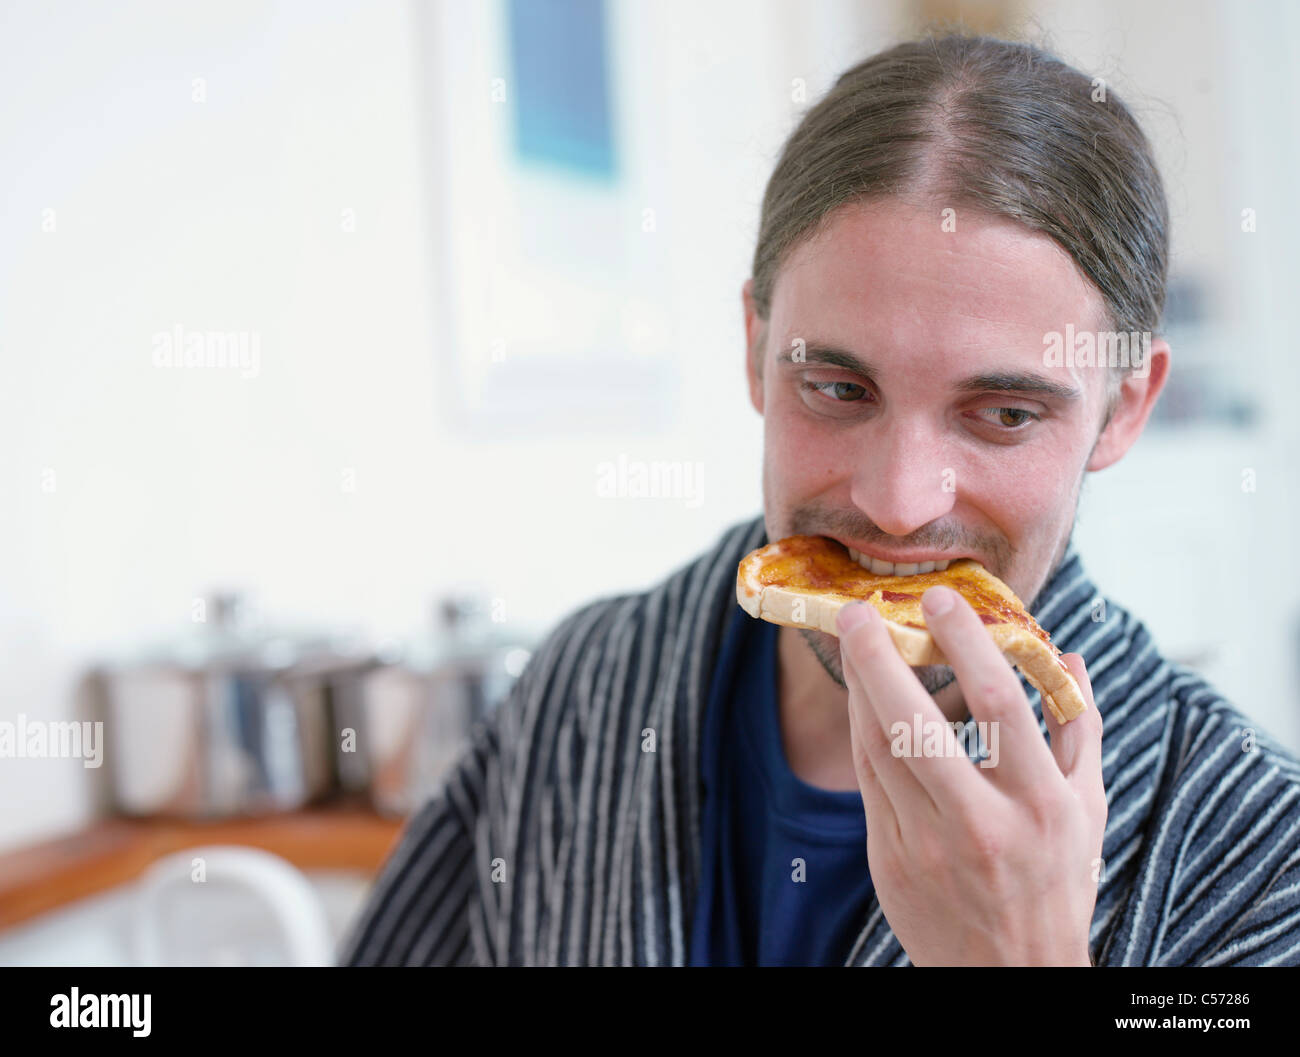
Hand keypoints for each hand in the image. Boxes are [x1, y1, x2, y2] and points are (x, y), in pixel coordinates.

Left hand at [836, 586, 1105, 965]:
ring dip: (860, 687)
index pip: (998, 707)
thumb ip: (1078, 728)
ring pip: (878, 750)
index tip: (938, 600)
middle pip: (917, 726)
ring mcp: (927, 845)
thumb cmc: (1055, 883)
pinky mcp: (889, 860)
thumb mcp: (1086, 808)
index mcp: (1039, 804)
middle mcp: (981, 824)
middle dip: (880, 661)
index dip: (965, 646)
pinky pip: (867, 781)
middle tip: (857, 609)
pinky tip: (859, 693)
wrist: (1010, 977)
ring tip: (852, 635)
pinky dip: (860, 729)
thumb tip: (1070, 655)